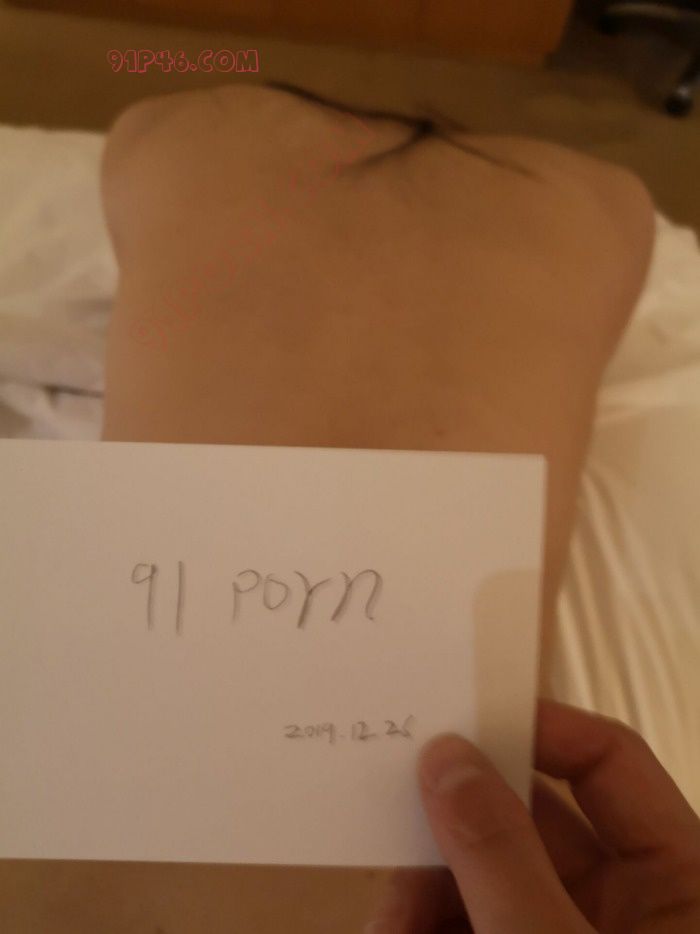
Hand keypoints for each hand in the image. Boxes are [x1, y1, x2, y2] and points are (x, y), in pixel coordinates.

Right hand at [365, 700, 699, 932]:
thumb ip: (500, 854)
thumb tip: (445, 755)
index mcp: (675, 878)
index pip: (609, 760)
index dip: (536, 728)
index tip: (456, 722)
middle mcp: (628, 901)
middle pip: (528, 821)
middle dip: (452, 828)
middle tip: (391, 817)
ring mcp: (571, 933)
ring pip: (487, 877)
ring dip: (424, 890)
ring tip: (385, 920)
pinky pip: (472, 921)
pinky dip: (427, 922)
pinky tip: (393, 930)